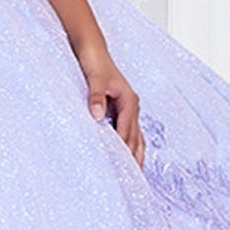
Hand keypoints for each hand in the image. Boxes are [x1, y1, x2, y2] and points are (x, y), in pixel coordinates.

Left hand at [77, 47, 144, 167]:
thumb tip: (96, 116)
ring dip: (135, 154)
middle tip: (133, 181)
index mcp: (129, 100)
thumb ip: (95, 97)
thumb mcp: (94, 78)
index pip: (128, 130)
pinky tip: (124, 157)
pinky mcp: (119, 108)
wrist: (92, 49)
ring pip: (135, 136)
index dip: (125, 149)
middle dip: (135, 158)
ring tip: (133, 175)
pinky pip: (127, 131)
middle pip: (136, 137)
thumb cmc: (94, 62)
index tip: (123, 167)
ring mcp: (127, 108)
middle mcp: (131, 105)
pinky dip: (128, 145)